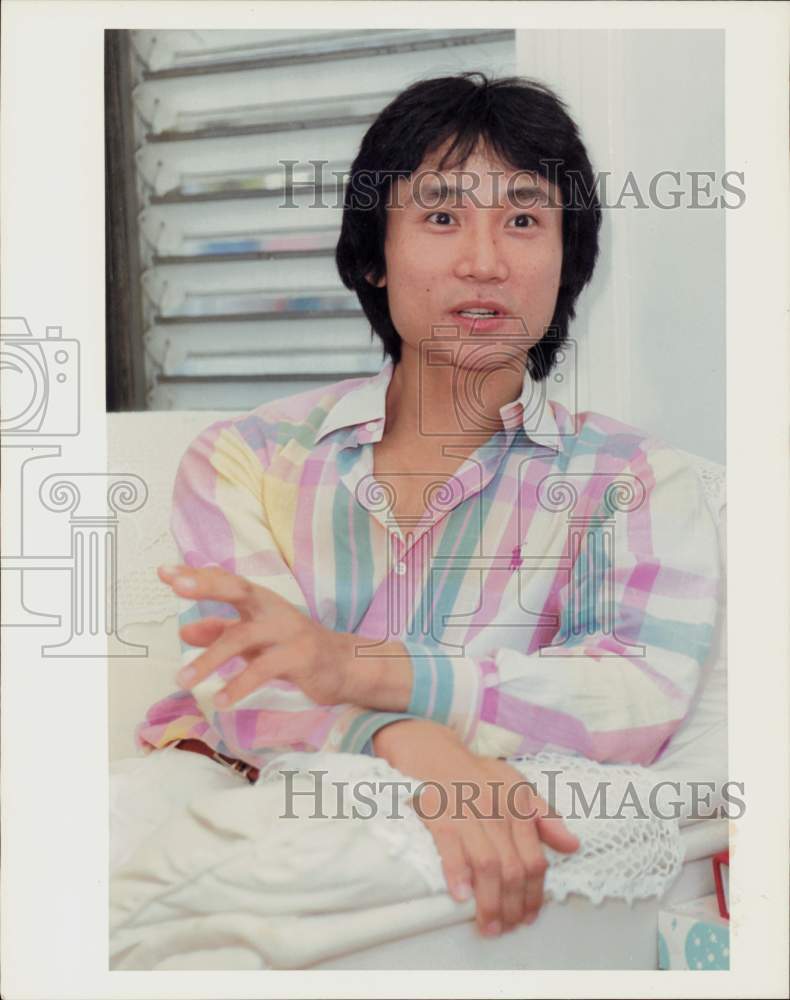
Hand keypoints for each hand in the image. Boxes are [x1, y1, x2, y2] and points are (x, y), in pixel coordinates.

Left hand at [157, 563, 355, 708]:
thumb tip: (185, 631)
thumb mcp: (254, 638)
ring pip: (242, 638)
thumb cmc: (293, 648)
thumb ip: (221, 632)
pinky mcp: (299, 657)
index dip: (197, 576)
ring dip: (209, 660)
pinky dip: (239, 685)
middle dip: (208, 585)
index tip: (165, 572)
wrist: (343, 665)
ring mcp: (287, 631)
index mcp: (261, 601)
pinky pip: (263, 670)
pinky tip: (221, 700)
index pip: (226, 582)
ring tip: (182, 680)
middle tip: (178, 586)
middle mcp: (273, 609)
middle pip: (238, 589)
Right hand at [372, 719, 578, 935]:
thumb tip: (573, 845)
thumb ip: (543, 816)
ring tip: (486, 926)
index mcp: (518, 803)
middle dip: (511, 906)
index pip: (534, 858)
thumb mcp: (513, 786)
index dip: (534, 893)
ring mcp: (468, 809)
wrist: (429, 748)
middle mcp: (497, 807)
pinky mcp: (438, 810)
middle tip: (505, 928)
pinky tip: (461, 897)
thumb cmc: (472, 773)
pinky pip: (451, 847)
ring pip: (487, 864)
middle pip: (513, 868)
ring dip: (489, 902)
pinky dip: (458, 874)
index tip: (527, 916)